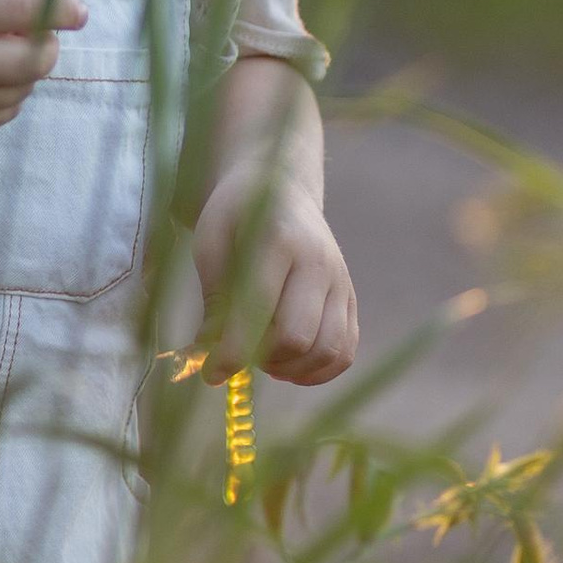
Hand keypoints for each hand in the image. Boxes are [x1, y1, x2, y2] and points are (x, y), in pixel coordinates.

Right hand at [0, 0, 84, 143]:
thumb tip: (43, 26)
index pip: (19, 12)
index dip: (59, 12)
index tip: (79, 12)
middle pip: (29, 62)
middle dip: (47, 48)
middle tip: (44, 38)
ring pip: (19, 93)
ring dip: (26, 74)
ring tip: (4, 57)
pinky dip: (7, 97)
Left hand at [192, 173, 357, 385]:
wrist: (283, 189)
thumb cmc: (239, 215)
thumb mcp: (212, 242)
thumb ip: (215, 296)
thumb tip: (211, 352)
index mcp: (279, 240)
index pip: (259, 309)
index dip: (233, 350)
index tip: (211, 374)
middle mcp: (319, 262)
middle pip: (298, 336)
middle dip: (263, 359)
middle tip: (239, 354)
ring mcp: (341, 282)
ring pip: (328, 350)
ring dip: (291, 369)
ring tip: (264, 359)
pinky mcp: (351, 299)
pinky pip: (346, 351)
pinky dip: (318, 371)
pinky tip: (289, 365)